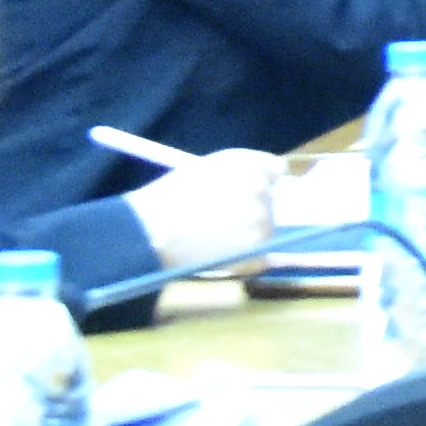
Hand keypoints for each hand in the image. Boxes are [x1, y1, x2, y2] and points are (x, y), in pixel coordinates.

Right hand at [125, 148, 288, 275]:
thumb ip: (237, 170)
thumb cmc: (168, 198)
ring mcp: (263, 225)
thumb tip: (258, 180)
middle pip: (269, 201)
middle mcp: (262, 192)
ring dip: (248, 234)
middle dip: (252, 208)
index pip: (275, 169)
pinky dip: (244, 259)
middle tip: (221, 218)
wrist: (151, 233)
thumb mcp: (205, 168)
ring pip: (264, 230)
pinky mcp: (257, 255)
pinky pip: (259, 257)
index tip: (249, 190)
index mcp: (250, 166)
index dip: (262, 180)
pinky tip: (219, 255)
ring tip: (214, 238)